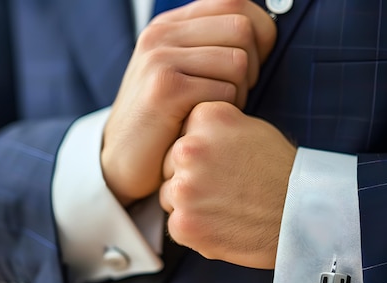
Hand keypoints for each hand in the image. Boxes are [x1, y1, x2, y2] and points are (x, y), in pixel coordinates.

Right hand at [101, 0, 276, 205]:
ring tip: (217, 111)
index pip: (235, 2)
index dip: (259, 32)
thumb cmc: (164, 122)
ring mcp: (160, 59)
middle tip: (234, 94)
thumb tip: (264, 31)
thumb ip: (212, 46)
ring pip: (238, 61)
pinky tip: (206, 124)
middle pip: (241, 28)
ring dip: (240, 93)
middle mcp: (161, 34)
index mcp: (169, 25)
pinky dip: (226, 113)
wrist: (122, 162)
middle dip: (253, 66)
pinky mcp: (166, 89)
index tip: (251, 65)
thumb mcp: (182, 73)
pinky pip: (226, 91)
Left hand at [160, 101, 296, 268]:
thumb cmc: (279, 172)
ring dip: (190, 203)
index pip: (181, 133)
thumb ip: (212, 128)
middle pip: (169, 164)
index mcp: (205, 117)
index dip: (200, 151)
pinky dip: (195, 228)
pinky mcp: (183, 222)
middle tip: (225, 187)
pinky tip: (222, 224)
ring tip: (226, 206)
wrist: (303, 217)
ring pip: (169, 194)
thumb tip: (182, 133)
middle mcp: (189, 148)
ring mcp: (183, 187)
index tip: (222, 162)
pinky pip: (176, 223)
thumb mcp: (249, 128)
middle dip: (189, 176)